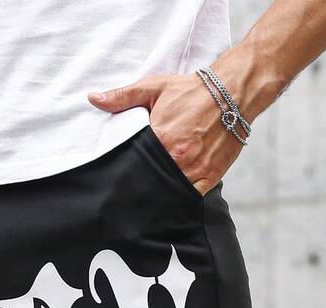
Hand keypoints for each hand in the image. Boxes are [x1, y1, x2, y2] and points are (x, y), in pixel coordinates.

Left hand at [89, 71, 244, 194]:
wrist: (232, 92)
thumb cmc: (192, 90)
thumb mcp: (154, 87)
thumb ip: (122, 96)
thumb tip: (93, 98)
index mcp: (160, 139)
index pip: (136, 165)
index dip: (128, 174)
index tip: (120, 180)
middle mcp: (177, 157)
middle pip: (152, 182)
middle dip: (143, 187)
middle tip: (133, 194)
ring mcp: (195, 169)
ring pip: (171, 192)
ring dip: (161, 196)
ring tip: (149, 202)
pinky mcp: (211, 176)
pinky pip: (192, 197)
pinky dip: (182, 200)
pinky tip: (172, 200)